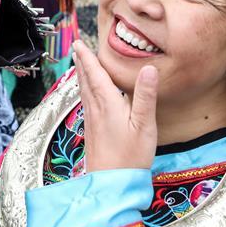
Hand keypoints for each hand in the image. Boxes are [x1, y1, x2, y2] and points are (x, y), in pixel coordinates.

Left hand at [73, 41, 158, 171]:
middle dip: (82, 62)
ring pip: (84, 91)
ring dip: (81, 75)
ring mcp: (91, 120)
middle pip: (86, 80)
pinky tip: (86, 94)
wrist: (111, 183)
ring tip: (79, 64)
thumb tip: (149, 68)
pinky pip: (86, 103)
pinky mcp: (92, 130)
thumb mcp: (144, 125)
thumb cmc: (130, 156)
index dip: (88, 57)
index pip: (95, 74)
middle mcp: (95, 109)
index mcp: (107, 104)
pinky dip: (84, 90)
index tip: (79, 43)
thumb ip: (146, 96)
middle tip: (76, 47)